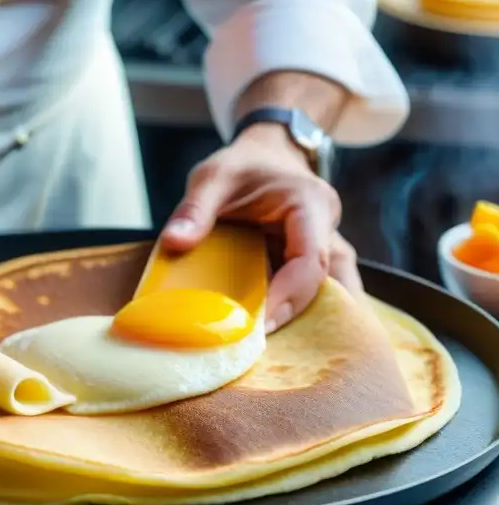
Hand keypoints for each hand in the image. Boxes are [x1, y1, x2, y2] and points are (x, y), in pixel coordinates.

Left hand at [159, 124, 348, 332]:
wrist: (267, 155)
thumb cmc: (243, 164)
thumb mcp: (213, 176)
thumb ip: (195, 208)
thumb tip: (174, 242)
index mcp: (310, 204)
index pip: (311, 259)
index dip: (289, 295)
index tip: (260, 323)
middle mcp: (327, 229)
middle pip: (328, 284)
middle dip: (301, 317)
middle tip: (262, 346)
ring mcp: (325, 247)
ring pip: (331, 292)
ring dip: (305, 320)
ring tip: (270, 349)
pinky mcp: (312, 262)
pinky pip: (312, 292)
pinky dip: (295, 312)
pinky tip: (269, 335)